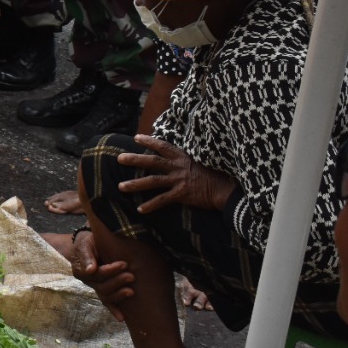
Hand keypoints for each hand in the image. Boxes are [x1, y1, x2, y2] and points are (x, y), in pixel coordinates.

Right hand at [70, 229, 134, 321]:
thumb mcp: (85, 244)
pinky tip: (121, 318)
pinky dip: (113, 310)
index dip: (111, 270)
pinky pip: (107, 303)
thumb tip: (90, 270)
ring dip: (119, 295)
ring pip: (105, 296)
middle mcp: (88, 281)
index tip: (124, 264)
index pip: (97, 274)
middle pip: (102, 286)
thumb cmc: (89, 242)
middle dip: (117, 282)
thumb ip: (87, 256)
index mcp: (81, 270)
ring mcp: (95, 287)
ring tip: (131, 292)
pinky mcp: (102, 290)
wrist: (90, 244)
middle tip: (131, 276)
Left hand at [116, 135, 235, 213]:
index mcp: (184, 157)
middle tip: (119, 158)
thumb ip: (189, 160)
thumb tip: (179, 159)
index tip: (137, 137)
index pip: (163, 146)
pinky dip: (151, 205)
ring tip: (120, 187)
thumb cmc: (219, 175)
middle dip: (135, 159)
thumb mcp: (204, 161)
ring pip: (152, 181)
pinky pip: (162, 200)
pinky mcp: (182, 194)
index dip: (150, 141)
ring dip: (135, 184)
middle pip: (152, 161)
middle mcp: (179, 167)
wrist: (228, 189)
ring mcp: (179, 180)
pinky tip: (140, 210)